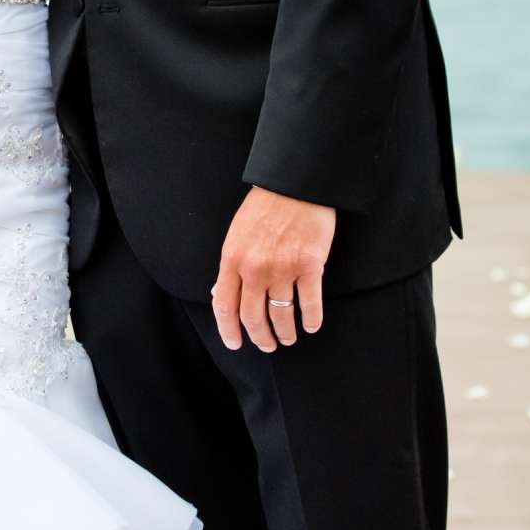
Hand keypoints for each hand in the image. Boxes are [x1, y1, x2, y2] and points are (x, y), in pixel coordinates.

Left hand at [211, 186, 335, 352]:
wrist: (295, 184)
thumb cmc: (265, 206)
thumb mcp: (236, 234)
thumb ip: (230, 265)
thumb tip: (218, 292)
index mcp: (232, 259)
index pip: (224, 306)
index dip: (228, 330)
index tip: (234, 343)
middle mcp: (255, 269)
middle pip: (253, 317)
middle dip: (260, 338)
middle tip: (267, 345)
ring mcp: (283, 268)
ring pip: (282, 315)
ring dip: (285, 333)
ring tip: (288, 338)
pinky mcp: (309, 266)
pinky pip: (310, 303)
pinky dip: (311, 320)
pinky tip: (311, 326)